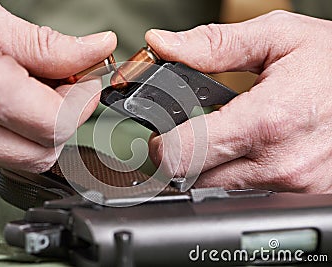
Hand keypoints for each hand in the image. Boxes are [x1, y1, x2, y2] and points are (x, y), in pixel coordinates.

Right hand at [0, 0, 115, 171]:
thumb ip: (48, 45)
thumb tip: (95, 51)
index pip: (57, 124)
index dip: (82, 102)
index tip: (85, 81)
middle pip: (44, 153)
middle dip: (65, 120)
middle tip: (62, 86)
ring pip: (22, 160)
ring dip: (40, 129)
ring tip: (30, 90)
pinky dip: (13, 134)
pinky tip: (5, 103)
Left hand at [146, 10, 331, 192]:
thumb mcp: (278, 37)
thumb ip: (213, 44)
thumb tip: (165, 44)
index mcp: (267, 121)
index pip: (185, 155)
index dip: (162, 146)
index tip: (160, 135)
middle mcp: (279, 162)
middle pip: (196, 178)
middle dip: (182, 157)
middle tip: (189, 132)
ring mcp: (292, 183)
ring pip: (221, 187)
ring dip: (211, 164)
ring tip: (225, 133)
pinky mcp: (301, 191)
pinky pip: (250, 190)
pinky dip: (238, 171)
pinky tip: (249, 147)